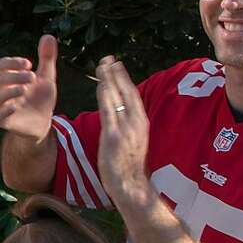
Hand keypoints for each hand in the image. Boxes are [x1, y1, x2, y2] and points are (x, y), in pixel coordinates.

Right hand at [0, 34, 58, 142]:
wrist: (43, 123)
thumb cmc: (40, 98)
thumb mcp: (46, 77)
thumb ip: (46, 58)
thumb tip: (48, 35)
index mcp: (11, 78)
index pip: (3, 64)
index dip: (13, 62)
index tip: (29, 64)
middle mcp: (3, 90)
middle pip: (2, 78)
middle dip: (16, 76)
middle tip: (32, 76)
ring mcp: (2, 105)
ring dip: (11, 90)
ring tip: (26, 89)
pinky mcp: (4, 121)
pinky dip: (4, 110)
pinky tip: (16, 105)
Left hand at [94, 55, 151, 208]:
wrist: (131, 185)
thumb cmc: (129, 164)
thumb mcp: (133, 139)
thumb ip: (127, 124)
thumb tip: (121, 111)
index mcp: (141, 122)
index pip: (133, 94)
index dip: (124, 77)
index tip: (117, 64)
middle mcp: (136, 122)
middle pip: (126, 91)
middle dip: (116, 73)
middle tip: (108, 57)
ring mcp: (126, 129)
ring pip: (117, 98)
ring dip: (109, 79)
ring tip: (102, 65)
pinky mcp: (114, 137)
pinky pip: (109, 112)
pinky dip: (106, 96)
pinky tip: (101, 84)